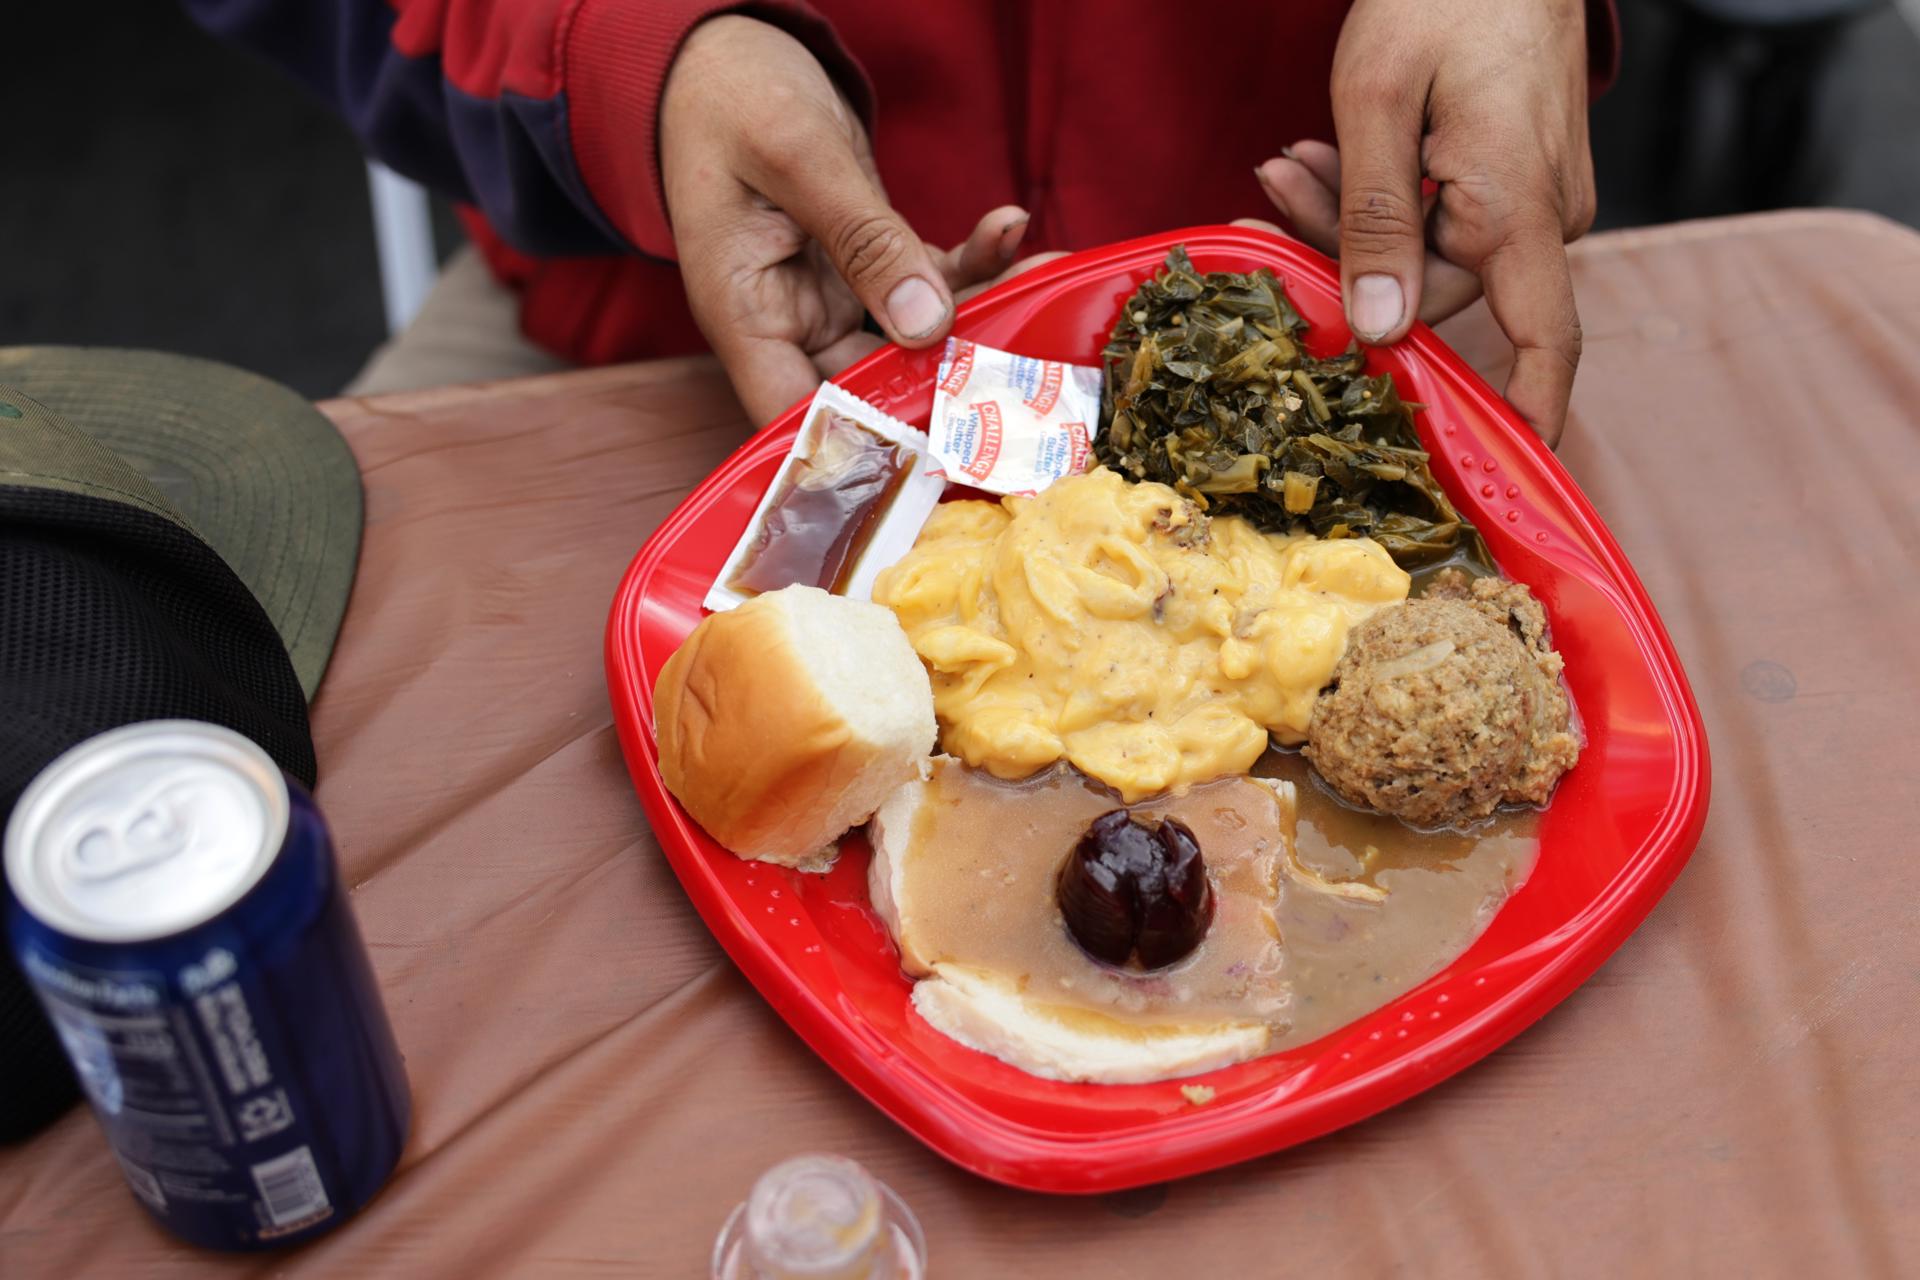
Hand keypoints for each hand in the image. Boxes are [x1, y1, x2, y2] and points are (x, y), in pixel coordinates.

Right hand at [661, 16, 1028, 423]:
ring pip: (918, 338)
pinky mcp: (869, 265)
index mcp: (744, 315)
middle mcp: (788, 322)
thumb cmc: (730, 95)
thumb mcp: (796, 156)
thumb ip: (861, 238)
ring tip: (1042, 274)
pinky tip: (1009, 227)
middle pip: (874, 388)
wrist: (725, 54)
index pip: (798, 417)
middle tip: (1028, 356)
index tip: (945, 443)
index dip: (864, 445)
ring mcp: (832, 298)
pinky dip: (975, 263)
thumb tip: (925, 324)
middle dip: (953, 375)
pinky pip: (931, 283)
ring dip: (983, 313)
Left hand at [1254, 0, 1595, 443]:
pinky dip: (1378, 193)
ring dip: (1346, 217)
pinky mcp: (1512, 175)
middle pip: (1434, 290)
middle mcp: (1542, 215)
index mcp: (1522, 209)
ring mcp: (1533, 195)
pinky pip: (1438, 214)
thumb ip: (1373, 220)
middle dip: (1343, 256)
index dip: (1523, 419)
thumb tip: (1380, 330)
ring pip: (1423, 252)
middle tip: (1271, 190)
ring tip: (1291, 159)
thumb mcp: (1380, 102)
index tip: (1493, 482)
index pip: (1545, 344)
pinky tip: (1325, 155)